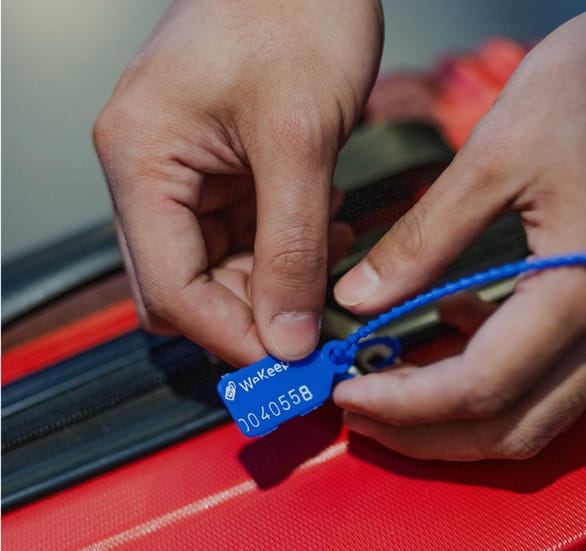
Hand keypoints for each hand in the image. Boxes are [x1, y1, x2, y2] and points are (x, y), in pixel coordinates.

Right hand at [94, 0, 382, 364]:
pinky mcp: (221, 170)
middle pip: (187, 288)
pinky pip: (244, 237)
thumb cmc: (295, 12)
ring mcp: (183, 173)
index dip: (230, 336)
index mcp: (141, 162)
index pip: (171, 290)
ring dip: (275, 281)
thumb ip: (291, 249)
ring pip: (219, 269)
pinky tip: (324, 228)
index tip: (287, 365)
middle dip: (251, 314)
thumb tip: (285, 338)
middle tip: (312, 331)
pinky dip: (284, 249)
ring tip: (328, 255)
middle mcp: (149, 174)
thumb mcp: (299, 141)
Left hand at [333, 0, 585, 459]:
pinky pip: (553, 372)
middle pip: (514, 426)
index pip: (484, 386)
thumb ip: (423, 239)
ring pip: (536, 414)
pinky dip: (491, 373)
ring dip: (455, 417)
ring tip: (388, 389)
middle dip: (426, 434)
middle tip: (357, 413)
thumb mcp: (496, 153)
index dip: (405, 404)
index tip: (344, 394)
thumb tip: (357, 298)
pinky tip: (449, 326)